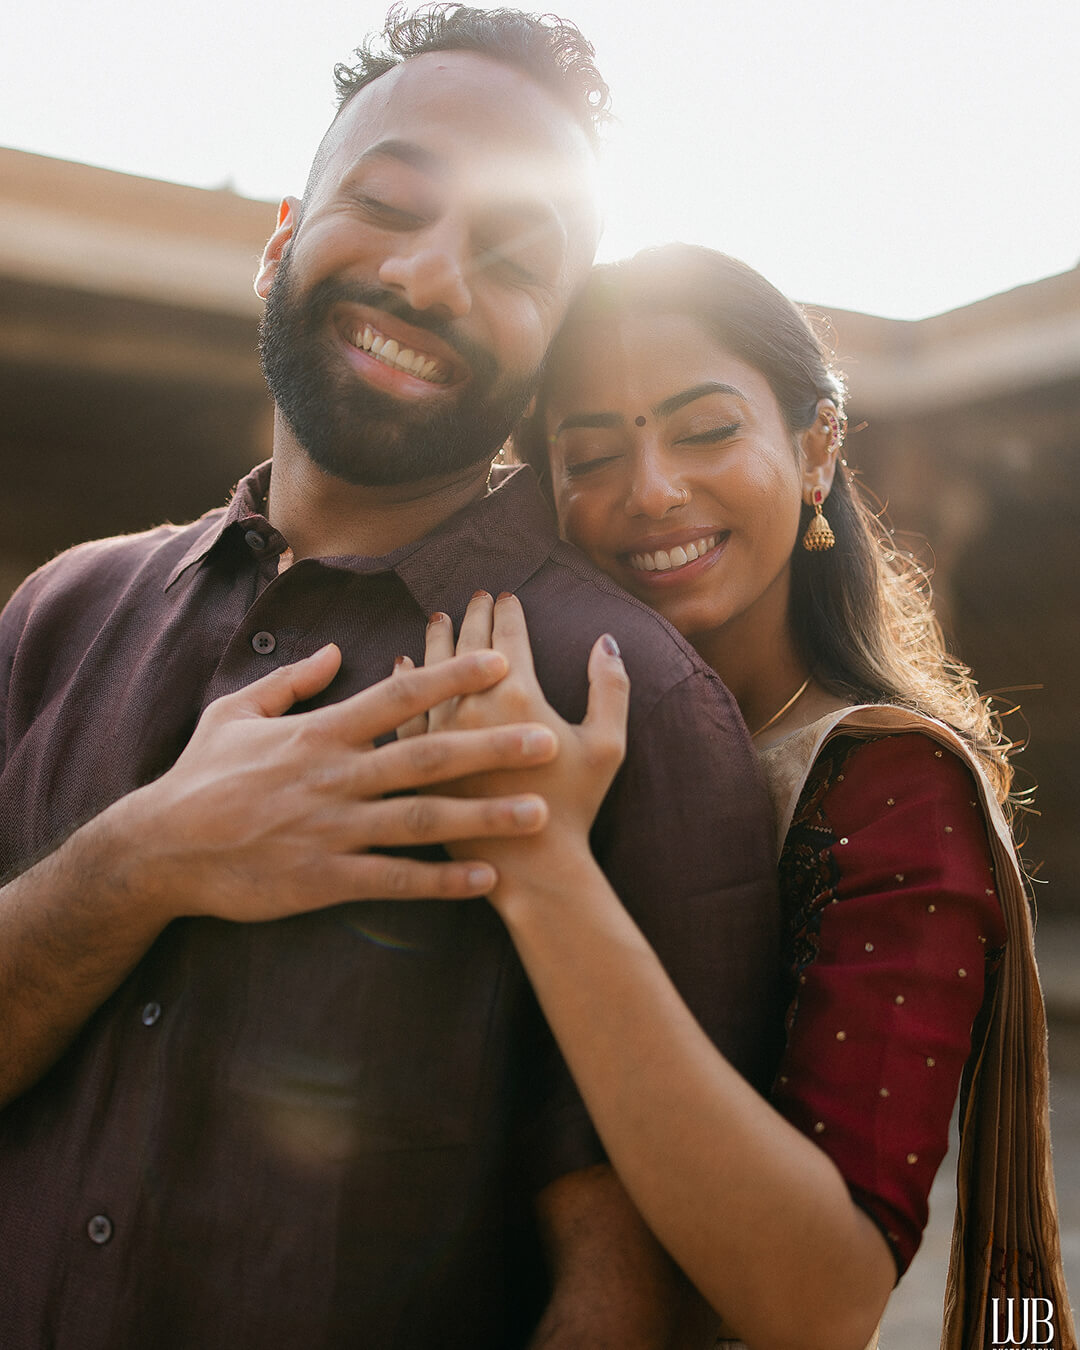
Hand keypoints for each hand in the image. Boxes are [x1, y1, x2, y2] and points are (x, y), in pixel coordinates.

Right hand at [111, 642, 561, 922]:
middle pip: (426, 756)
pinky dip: (441, 882)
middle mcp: (333, 777)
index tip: (501, 663)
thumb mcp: (235, 712)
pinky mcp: (323, 879)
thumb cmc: (199, 776)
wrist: (160, 849)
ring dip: (483, 816)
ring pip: (421, 820)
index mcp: (318, 733)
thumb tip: (338, 648)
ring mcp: (330, 830)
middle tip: (548, 740)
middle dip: (491, 747)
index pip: (398, 696)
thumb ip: (291, 680)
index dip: (452, 678)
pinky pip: (393, 880)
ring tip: (537, 813)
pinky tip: (485, 880)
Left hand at [398, 593, 629, 902]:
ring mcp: (438, 735)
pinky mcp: (415, 764)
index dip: (507, 612)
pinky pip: (404, 712)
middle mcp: (471, 707)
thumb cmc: (574, 809)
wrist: (529, 868)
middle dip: (472, 617)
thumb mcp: (607, 746)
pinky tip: (402, 664)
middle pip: (466, 647)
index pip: (507, 637)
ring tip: (438, 618)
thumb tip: (606, 640)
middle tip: (475, 597)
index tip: (505, 595)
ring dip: (436, 641)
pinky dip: (404, 684)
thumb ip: (611, 687)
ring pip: (430, 672)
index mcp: (517, 697)